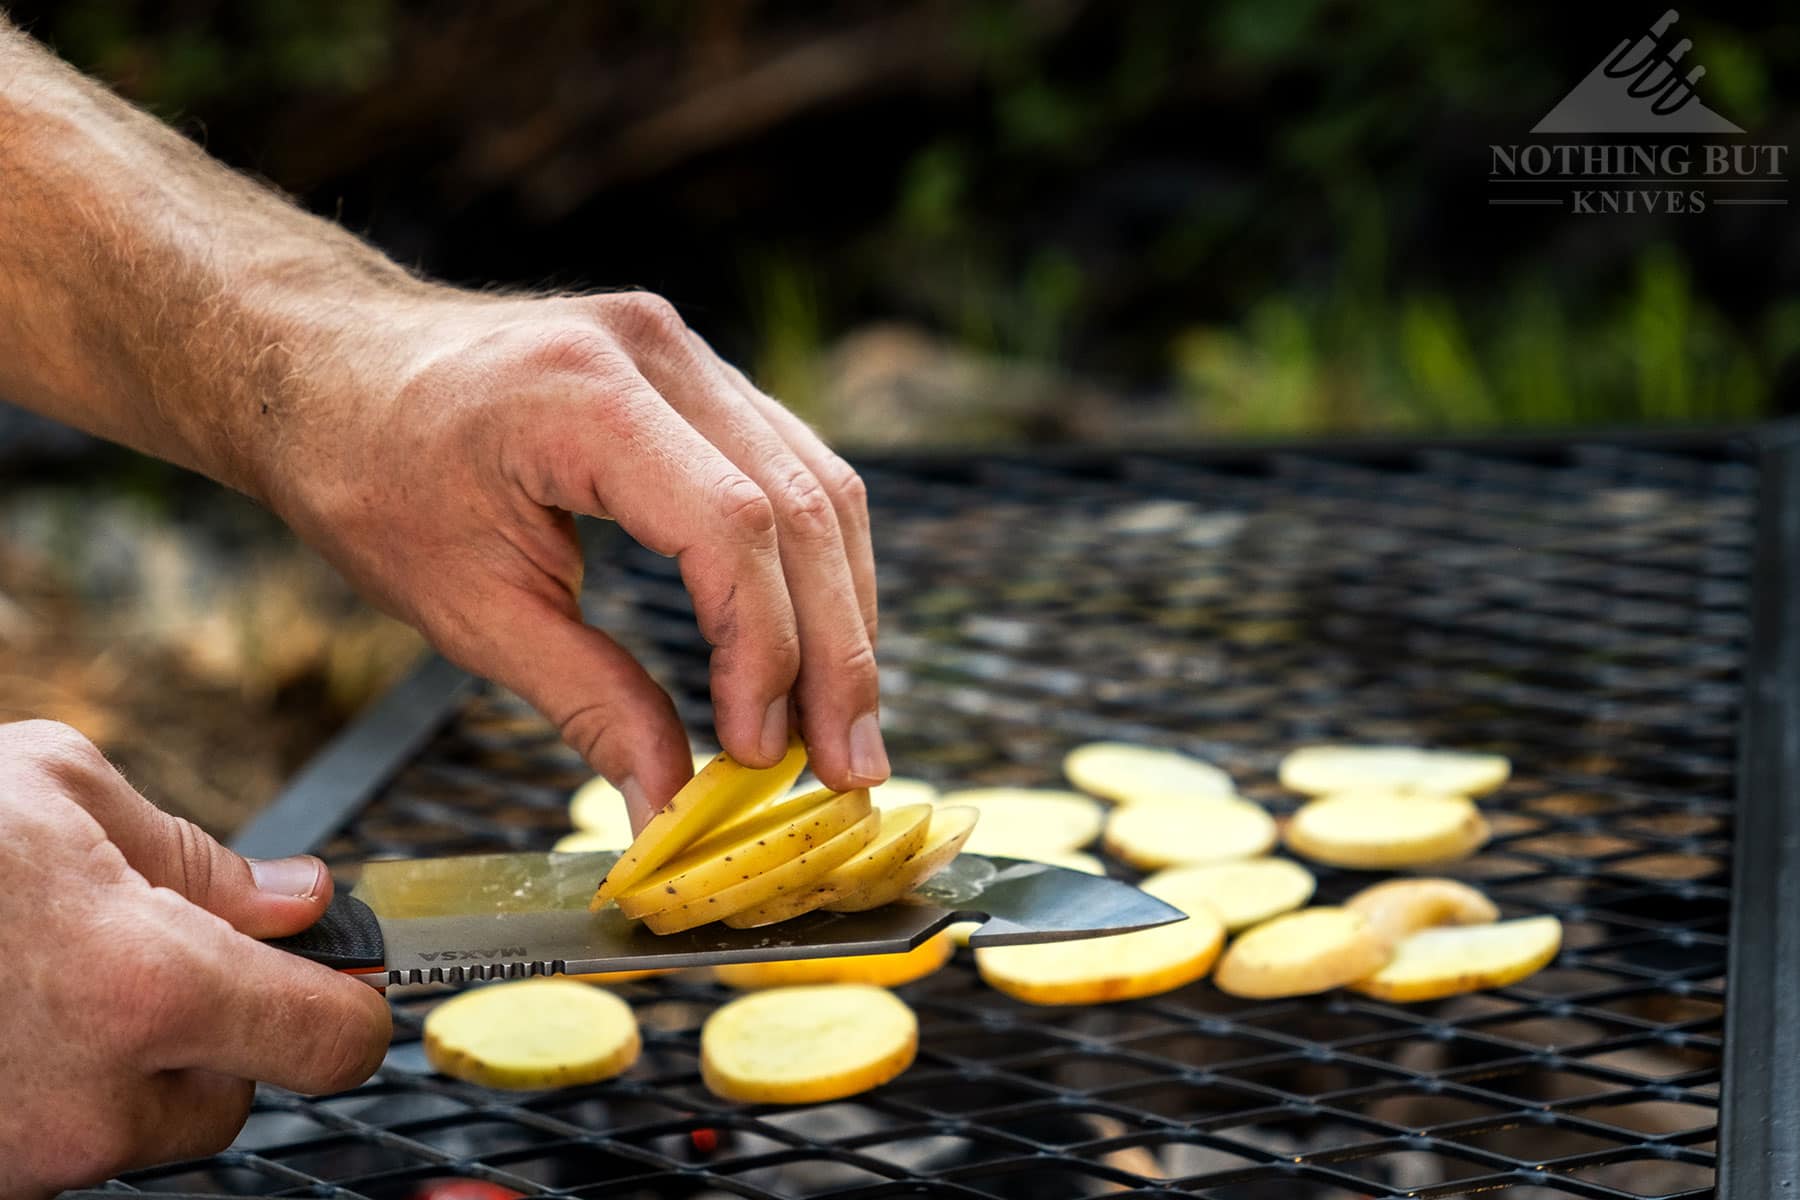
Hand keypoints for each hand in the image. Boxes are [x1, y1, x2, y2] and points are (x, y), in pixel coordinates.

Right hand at [0, 720, 391, 1196]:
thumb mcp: (61, 790)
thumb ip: (201, 859)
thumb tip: (298, 902)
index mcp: (148, 988)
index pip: (332, 1044)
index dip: (351, 1008)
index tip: (346, 982)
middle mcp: (93, 1098)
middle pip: (236, 1098)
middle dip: (223, 1034)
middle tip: (156, 958)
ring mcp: (21, 1156)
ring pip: (141, 1129)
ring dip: (130, 1068)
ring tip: (45, 979)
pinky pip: (54, 1146)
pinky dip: (51, 1092)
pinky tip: (6, 1019)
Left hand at [266, 290, 886, 827]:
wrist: (328, 366)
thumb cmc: (370, 474)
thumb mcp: (465, 608)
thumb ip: (588, 701)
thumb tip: (673, 804)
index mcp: (583, 397)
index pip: (732, 526)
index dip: (765, 649)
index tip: (760, 752)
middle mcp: (656, 352)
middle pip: (803, 506)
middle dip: (836, 651)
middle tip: (849, 766)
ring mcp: (685, 352)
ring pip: (821, 486)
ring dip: (843, 614)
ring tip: (843, 726)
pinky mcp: (698, 374)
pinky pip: (792, 467)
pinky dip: (812, 565)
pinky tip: (816, 643)